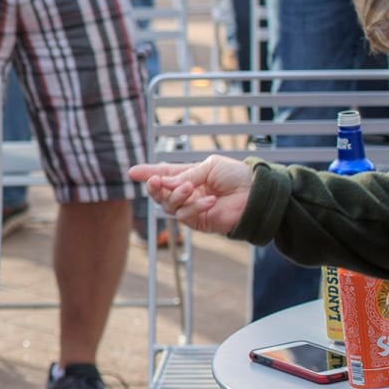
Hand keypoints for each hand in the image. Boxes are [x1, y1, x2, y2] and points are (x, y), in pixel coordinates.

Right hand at [127, 157, 253, 235]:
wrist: (256, 194)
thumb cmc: (236, 176)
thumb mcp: (208, 166)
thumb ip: (185, 174)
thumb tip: (163, 182)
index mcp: (188, 176)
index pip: (163, 175)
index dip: (147, 173)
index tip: (132, 172)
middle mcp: (187, 193)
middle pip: (160, 194)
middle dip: (154, 188)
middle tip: (156, 182)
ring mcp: (191, 208)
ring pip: (168, 207)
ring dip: (176, 196)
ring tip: (190, 188)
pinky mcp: (199, 222)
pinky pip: (186, 216)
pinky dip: (195, 207)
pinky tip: (210, 200)